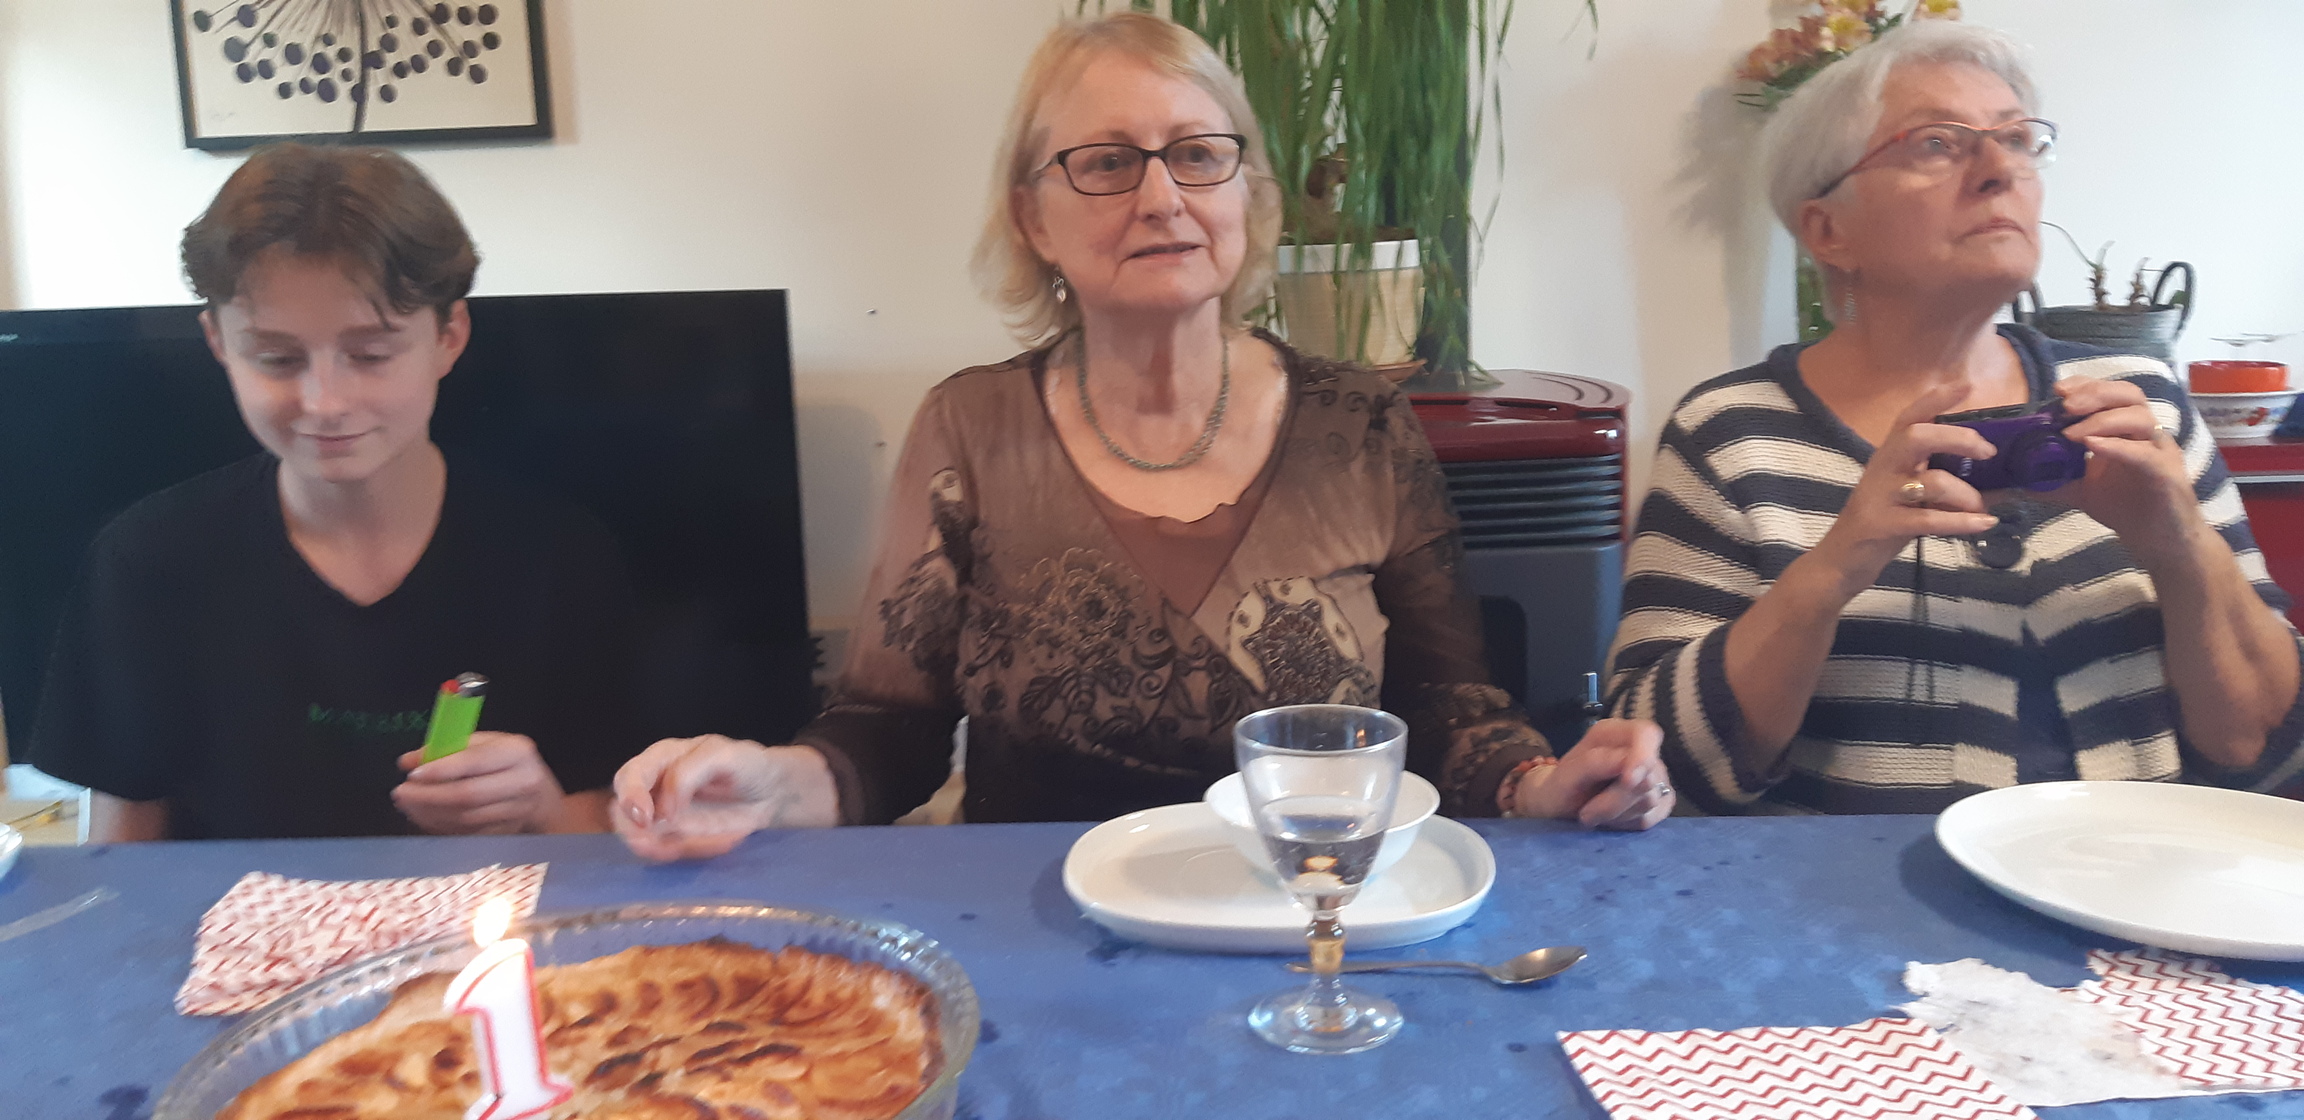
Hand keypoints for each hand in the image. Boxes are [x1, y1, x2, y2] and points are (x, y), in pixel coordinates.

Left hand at [394, 731, 566, 834]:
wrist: (541, 797)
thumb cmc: (505, 762)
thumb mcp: (485, 744)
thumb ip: (448, 748)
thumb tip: (408, 761)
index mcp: (517, 752)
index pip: (475, 762)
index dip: (440, 769)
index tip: (411, 773)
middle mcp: (523, 782)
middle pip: (468, 795)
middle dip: (428, 796)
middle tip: (400, 793)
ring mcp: (517, 812)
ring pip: (464, 818)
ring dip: (429, 813)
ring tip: (407, 804)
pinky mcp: (506, 834)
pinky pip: (466, 834)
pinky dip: (440, 826)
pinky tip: (424, 817)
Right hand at [611, 736, 839, 861]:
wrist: (773, 793)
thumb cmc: (748, 765)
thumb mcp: (725, 755)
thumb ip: (690, 772)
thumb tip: (664, 807)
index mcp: (662, 758)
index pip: (629, 776)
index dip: (630, 797)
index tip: (646, 819)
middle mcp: (655, 787)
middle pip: (622, 811)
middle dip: (634, 831)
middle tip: (657, 844)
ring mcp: (663, 815)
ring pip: (640, 837)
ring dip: (658, 848)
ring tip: (689, 847)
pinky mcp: (677, 838)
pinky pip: (668, 851)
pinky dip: (686, 853)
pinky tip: (713, 844)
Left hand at [1512, 719, 1674, 829]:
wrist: (1562, 809)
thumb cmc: (1562, 786)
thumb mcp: (1567, 774)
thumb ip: (1595, 763)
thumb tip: (1627, 762)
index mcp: (1616, 732)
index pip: (1646, 734)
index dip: (1642, 756)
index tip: (1628, 780)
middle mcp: (1641, 751)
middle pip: (1647, 776)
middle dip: (1615, 800)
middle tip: (1586, 814)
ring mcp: (1655, 776)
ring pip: (1650, 800)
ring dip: (1617, 814)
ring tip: (1594, 813)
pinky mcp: (1661, 802)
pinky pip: (1652, 818)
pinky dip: (1627, 824)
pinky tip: (1610, 820)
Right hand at [1811, 382, 2000, 596]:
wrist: (1840, 563)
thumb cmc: (1881, 526)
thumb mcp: (1907, 497)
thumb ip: (1940, 481)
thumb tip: (1995, 480)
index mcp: (1888, 457)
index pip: (1909, 418)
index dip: (1935, 400)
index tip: (1966, 386)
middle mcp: (1882, 470)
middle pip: (1917, 436)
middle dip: (1958, 438)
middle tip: (1988, 451)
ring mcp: (1880, 498)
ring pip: (1931, 482)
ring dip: (1966, 495)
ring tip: (1981, 508)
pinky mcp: (1882, 525)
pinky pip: (1928, 520)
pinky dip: (1962, 522)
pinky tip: (1984, 524)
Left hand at [2043, 377, 2198, 556]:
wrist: (2157, 542)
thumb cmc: (2125, 508)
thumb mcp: (2078, 490)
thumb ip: (2048, 480)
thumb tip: (2010, 480)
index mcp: (2127, 430)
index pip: (2112, 393)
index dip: (2087, 385)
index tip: (2058, 389)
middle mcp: (2146, 435)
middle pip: (2130, 396)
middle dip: (2095, 393)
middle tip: (2065, 404)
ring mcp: (2160, 453)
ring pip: (2141, 419)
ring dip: (2103, 420)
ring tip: (2071, 433)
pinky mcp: (2167, 476)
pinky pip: (2146, 455)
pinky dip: (2119, 447)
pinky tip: (2093, 447)